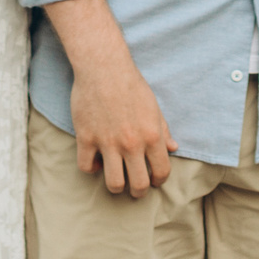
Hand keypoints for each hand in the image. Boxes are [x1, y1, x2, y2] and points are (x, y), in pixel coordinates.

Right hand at [70, 49, 177, 195]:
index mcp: (152, 135)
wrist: (103, 67)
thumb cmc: (131, 85)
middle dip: (139, 192)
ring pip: (114, 184)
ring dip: (117, 187)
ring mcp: (108, 143)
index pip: (162, 171)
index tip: (154, 180)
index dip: (159, 181)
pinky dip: (92, 168)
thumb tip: (173, 148)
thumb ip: (163, 130)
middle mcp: (132, 143)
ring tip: (116, 180)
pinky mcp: (86, 138)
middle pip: (138, 185)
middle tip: (135, 188)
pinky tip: (96, 161)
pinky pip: (87, 167)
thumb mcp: (154, 107)